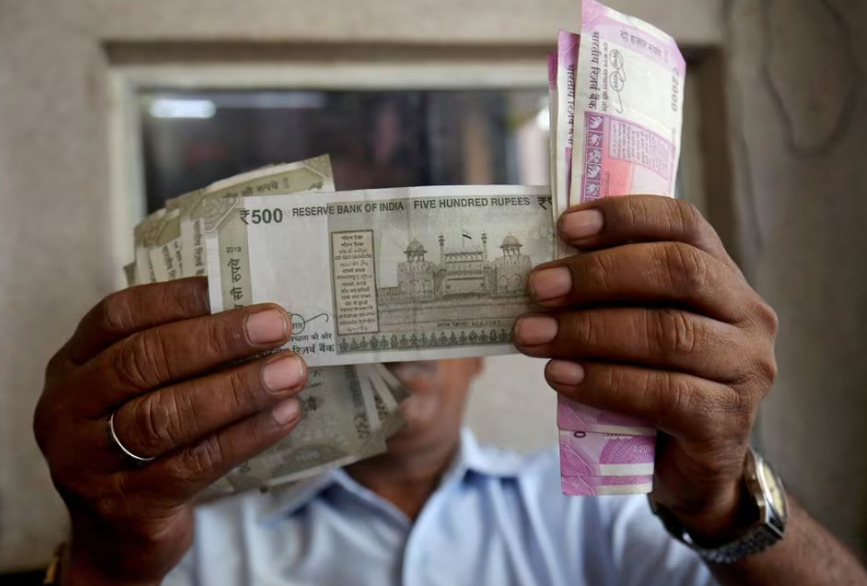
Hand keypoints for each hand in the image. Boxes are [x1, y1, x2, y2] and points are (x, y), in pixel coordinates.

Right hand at [33, 278, 307, 584]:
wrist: (118, 532)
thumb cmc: (141, 441)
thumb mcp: (139, 391)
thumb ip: (177, 353)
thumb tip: (257, 314)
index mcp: (73, 365)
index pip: (120, 315)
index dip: (181, 298)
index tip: (241, 287)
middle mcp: (68, 409)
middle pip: (143, 361)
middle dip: (217, 340)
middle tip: (277, 326)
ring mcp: (88, 461)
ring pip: (165, 416)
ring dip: (237, 389)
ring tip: (291, 371)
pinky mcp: (125, 505)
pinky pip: (192, 464)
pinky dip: (244, 437)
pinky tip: (284, 416)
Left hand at [514, 196, 777, 540]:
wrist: (686, 462)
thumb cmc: (650, 378)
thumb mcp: (634, 325)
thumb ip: (609, 294)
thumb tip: (538, 270)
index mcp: (722, 276)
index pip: (683, 224)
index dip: (625, 217)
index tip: (565, 226)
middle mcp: (747, 315)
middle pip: (677, 272)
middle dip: (598, 275)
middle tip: (538, 286)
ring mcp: (745, 369)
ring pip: (666, 334)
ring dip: (588, 331)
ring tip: (532, 336)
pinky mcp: (726, 421)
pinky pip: (662, 394)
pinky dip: (603, 382)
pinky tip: (560, 376)